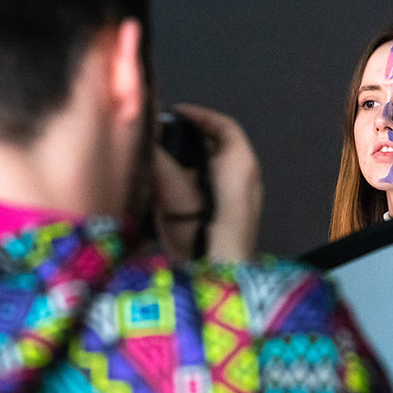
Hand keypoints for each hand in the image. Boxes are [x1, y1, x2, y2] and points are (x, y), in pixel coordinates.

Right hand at [153, 104, 262, 261]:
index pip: (225, 125)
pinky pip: (213, 193)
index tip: (175, 113)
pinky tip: (171, 197)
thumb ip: (158, 159)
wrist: (218, 279)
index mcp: (241, 163)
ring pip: (214, 171)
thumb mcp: (172, 188)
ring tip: (161, 166)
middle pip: (219, 148)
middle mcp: (248, 179)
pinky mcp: (233, 222)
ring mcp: (243, 202)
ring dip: (189, 166)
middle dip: (190, 140)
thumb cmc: (200, 231)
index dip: (200, 115)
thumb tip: (144, 138)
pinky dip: (194, 188)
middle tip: (163, 139)